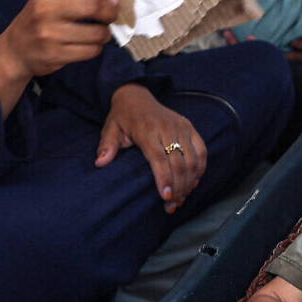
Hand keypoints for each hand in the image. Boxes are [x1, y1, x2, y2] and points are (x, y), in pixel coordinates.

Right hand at [0, 0, 116, 82]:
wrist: (14, 50)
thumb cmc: (38, 20)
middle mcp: (46, 9)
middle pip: (93, 5)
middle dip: (110, 11)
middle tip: (112, 16)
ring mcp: (50, 34)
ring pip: (96, 32)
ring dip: (105, 33)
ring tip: (101, 33)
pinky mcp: (55, 55)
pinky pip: (90, 51)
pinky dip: (97, 48)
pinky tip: (91, 45)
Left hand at [96, 83, 205, 212]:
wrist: (137, 96)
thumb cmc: (123, 118)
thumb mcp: (110, 129)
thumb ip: (106, 146)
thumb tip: (100, 163)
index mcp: (146, 129)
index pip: (159, 158)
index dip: (164, 178)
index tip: (165, 197)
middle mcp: (167, 127)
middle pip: (178, 162)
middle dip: (177, 187)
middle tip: (172, 206)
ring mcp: (181, 126)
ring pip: (193, 159)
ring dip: (189, 182)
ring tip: (181, 199)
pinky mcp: (190, 127)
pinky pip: (202, 151)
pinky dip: (200, 169)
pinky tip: (192, 183)